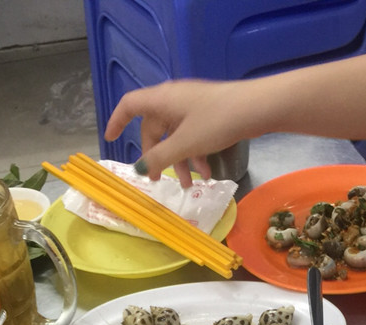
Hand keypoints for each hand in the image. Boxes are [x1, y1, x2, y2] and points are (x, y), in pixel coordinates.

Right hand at [105, 79, 252, 186]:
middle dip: (155, 155)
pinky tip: (205, 172)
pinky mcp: (208, 114)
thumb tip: (139, 168)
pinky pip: (192, 135)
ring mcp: (191, 107)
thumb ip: (159, 157)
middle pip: (154, 127)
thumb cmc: (216, 121)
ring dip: (178, 160)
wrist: (256, 108)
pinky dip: (194, 153)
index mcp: (161, 100)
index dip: (117, 121)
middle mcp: (173, 100)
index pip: (129, 105)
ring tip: (186, 184)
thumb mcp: (185, 144)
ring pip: (175, 136)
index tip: (109, 138)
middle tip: (156, 179)